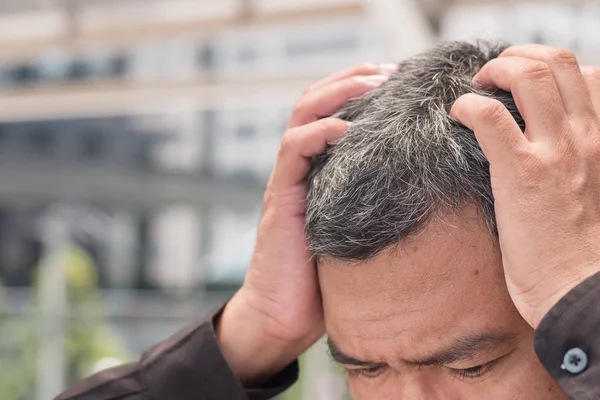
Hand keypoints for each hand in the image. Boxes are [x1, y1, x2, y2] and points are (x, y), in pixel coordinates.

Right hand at [217, 63, 396, 384]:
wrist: (283, 314)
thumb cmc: (323, 278)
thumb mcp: (356, 231)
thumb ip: (374, 205)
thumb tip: (425, 191)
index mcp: (318, 170)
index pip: (333, 112)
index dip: (360, 89)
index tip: (398, 80)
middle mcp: (300, 167)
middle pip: (316, 102)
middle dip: (352, 79)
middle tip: (389, 70)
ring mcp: (287, 179)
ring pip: (303, 116)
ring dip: (337, 93)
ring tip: (372, 85)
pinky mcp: (280, 198)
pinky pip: (293, 152)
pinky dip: (318, 134)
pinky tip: (345, 128)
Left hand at [451, 44, 599, 328]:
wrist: (576, 289)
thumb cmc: (575, 248)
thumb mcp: (587, 189)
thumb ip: (570, 159)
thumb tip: (536, 141)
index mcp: (599, 139)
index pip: (583, 74)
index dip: (543, 65)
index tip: (516, 80)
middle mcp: (583, 137)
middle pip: (554, 62)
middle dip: (515, 56)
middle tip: (490, 76)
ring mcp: (555, 151)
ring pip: (527, 76)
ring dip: (492, 71)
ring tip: (474, 88)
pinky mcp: (521, 172)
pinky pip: (489, 116)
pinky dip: (467, 106)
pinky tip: (457, 116)